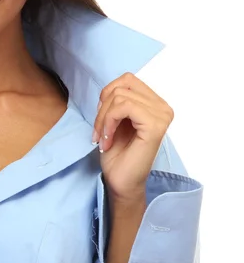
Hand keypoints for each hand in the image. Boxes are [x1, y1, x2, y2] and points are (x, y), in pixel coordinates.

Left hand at [92, 72, 173, 202]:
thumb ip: (116, 100)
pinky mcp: (155, 125)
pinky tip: (107, 139)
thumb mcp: (113, 119)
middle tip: (99, 131)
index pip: (127, 80)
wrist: (121, 182)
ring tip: (102, 137)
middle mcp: (163, 107)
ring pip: (119, 97)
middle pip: (121, 86)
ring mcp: (162, 115)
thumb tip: (110, 88)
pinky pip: (123, 107)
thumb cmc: (117, 153)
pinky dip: (108, 122)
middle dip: (102, 108)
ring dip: (103, 118)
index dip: (107, 95)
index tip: (101, 119)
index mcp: (155, 103)